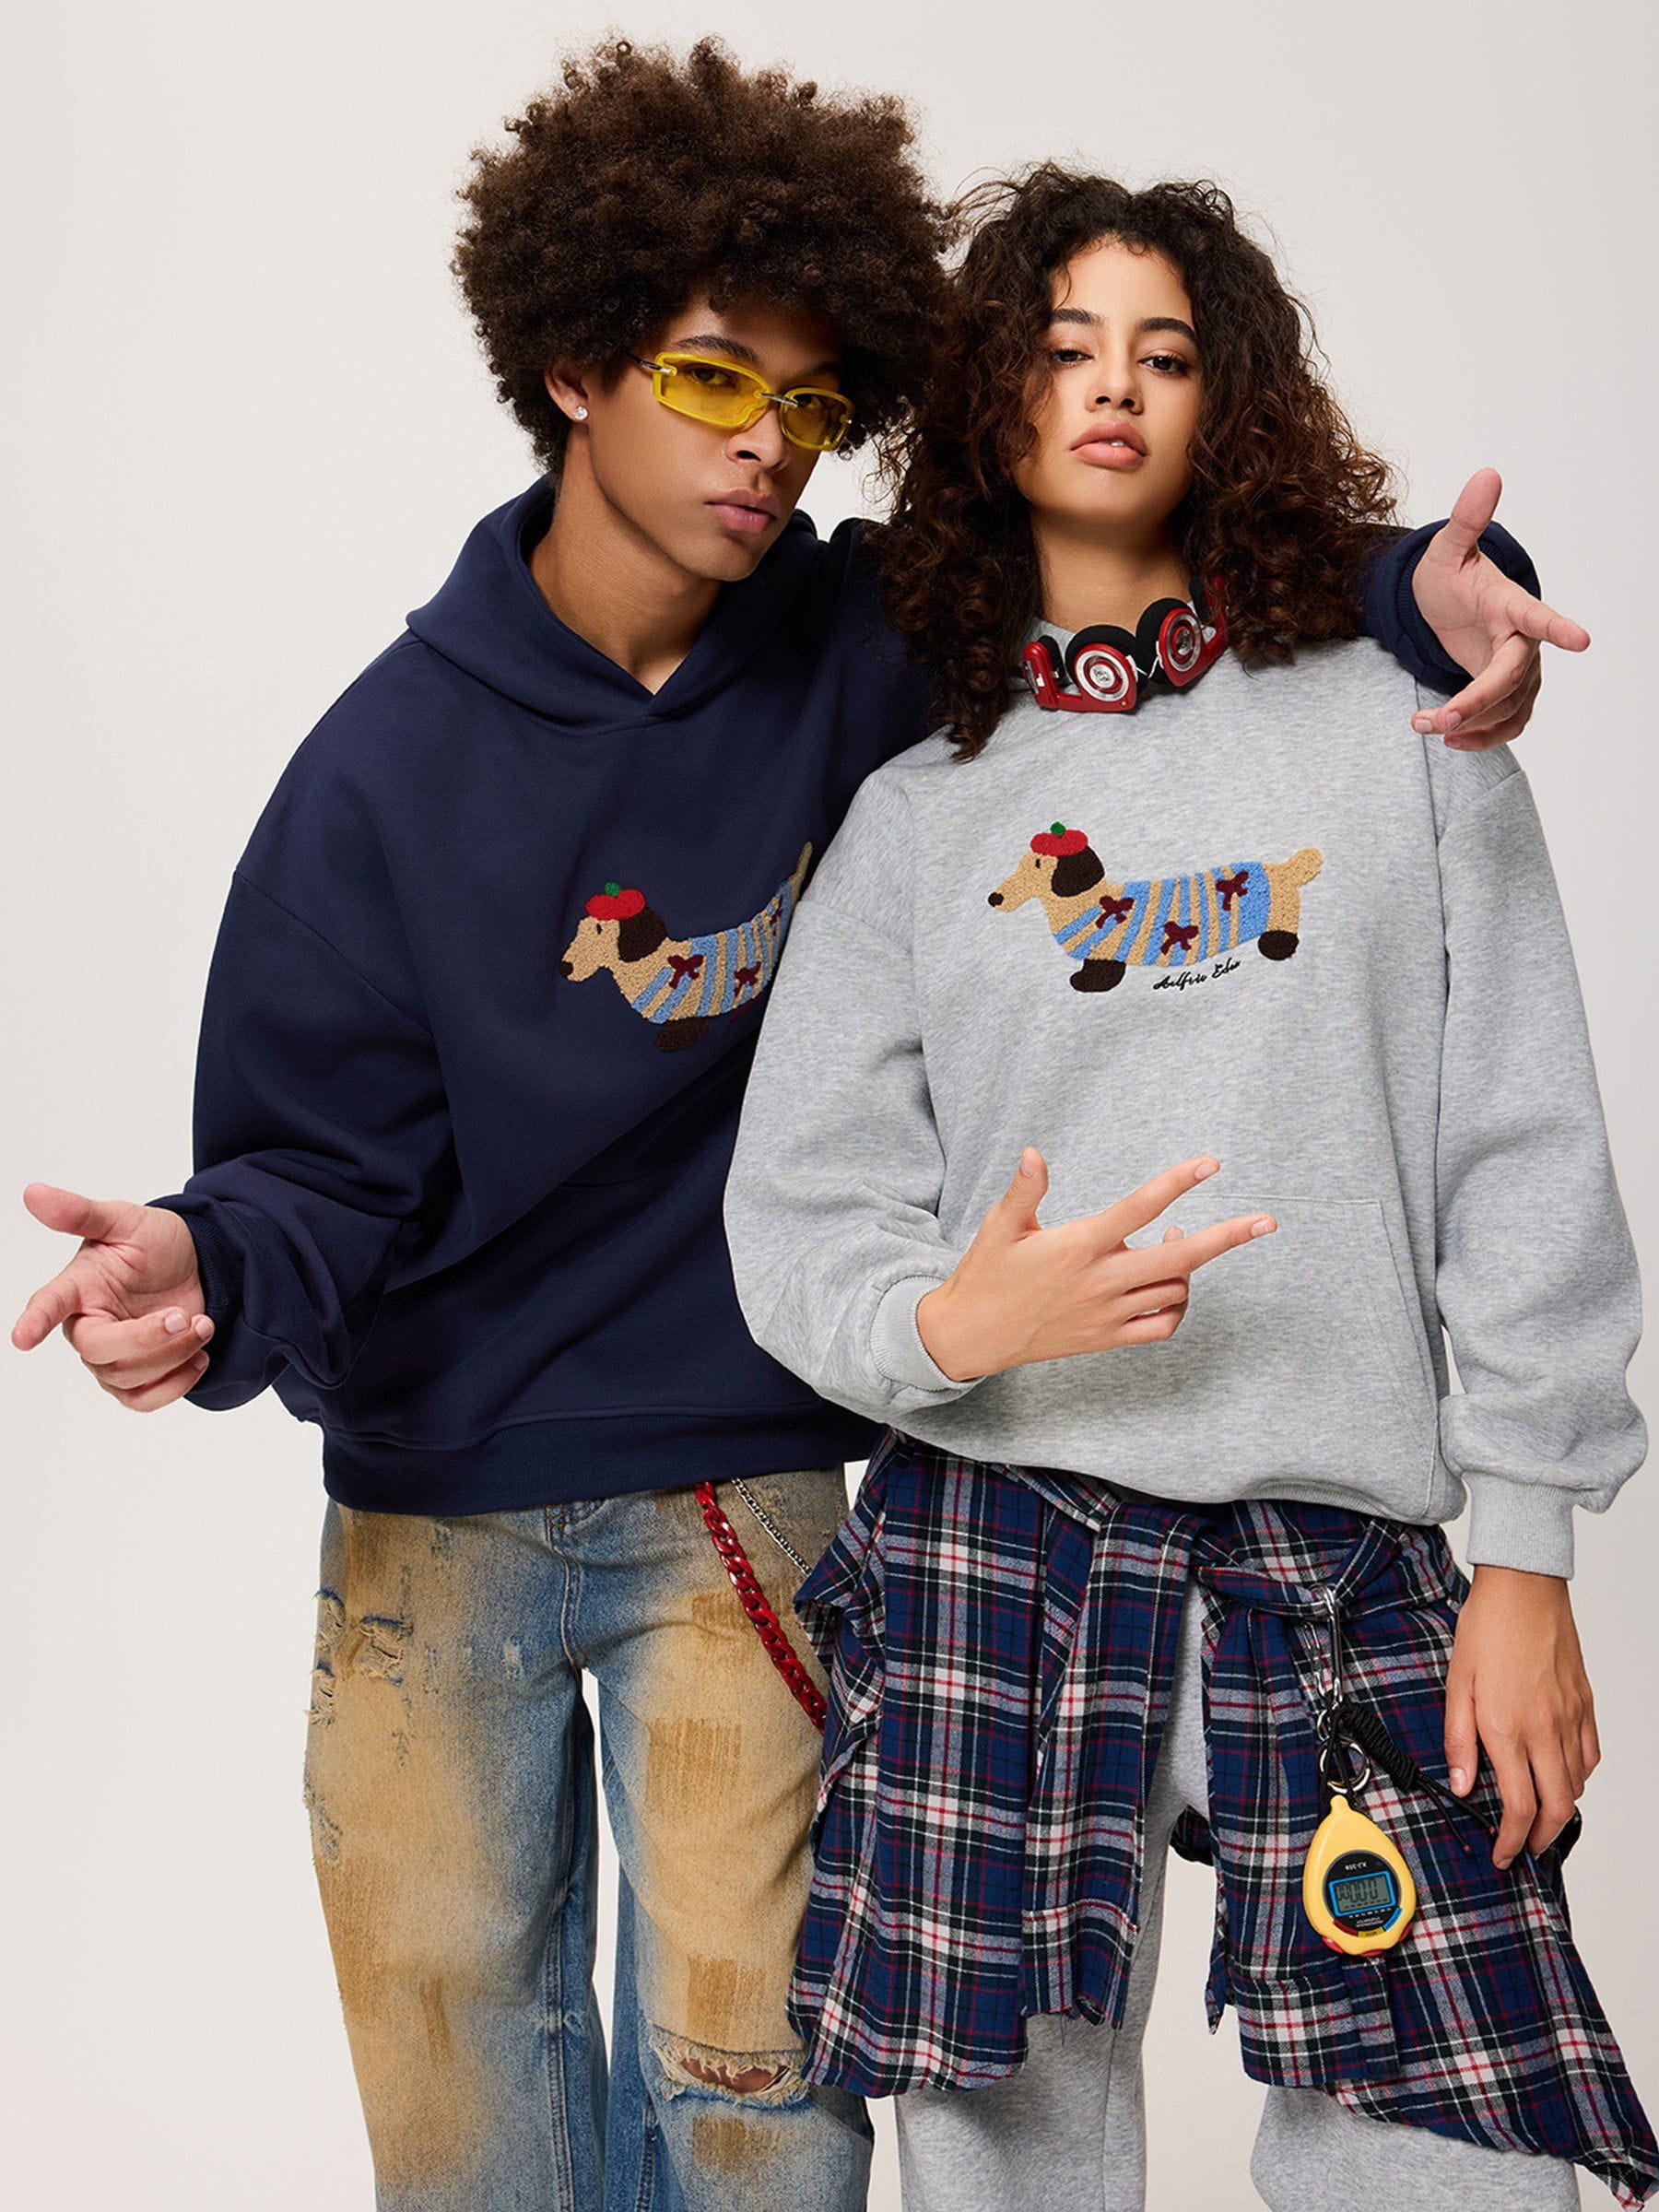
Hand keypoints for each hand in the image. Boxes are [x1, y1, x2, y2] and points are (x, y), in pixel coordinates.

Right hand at [12, 1183, 213, 1410]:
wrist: (198, 1264)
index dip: (35, 1320)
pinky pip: (144, 1400)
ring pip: (128, 1379)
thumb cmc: (153, 1242)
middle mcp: (87, 1326)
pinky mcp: (137, 1377)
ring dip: (173, 1355)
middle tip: (184, 1316)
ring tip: (202, 1324)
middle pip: (100, 1352)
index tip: (22, 1337)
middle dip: (147, 1339)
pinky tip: (199, 1356)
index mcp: (77, 1289)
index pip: (48, 1304)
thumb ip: (81, 1213)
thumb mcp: (124, 1220)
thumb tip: (33, 1192)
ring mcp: (111, 1357)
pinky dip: (176, 1384)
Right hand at [916, 1151, 1275, 1382]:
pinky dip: (1177, 1306)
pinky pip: (1161, 1326)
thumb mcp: (1000, 1227)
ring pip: (1175, 1290)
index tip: (1210, 1165)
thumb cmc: (987, 1274)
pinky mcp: (1108, 1338)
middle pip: (1181, 1259)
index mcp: (1078, 1246)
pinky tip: (1172, 1285)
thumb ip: (1025, 1190)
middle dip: (1229, 1238)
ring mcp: (1108, 1314)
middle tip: (1266, 1221)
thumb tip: (1034, 1152)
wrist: (973, 1335)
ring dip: (1189, 1265)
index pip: (1139, 1208)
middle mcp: (1101, 1281)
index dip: (1177, 1184)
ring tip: (1176, 1240)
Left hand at [1408, 468, 1589, 749]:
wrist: (1445, 607)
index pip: (1538, 617)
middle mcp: (1522, 641)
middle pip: (1512, 679)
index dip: (1558, 627)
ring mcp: (1519, 671)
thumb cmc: (1450, 578)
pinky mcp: (1508, 694)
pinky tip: (1450, 739)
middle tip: (1440, 719)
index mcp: (1510, 606)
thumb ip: (1466, 520)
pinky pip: (1507, 724)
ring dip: (1471, 725)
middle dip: (1478, 702)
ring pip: (1508, 708)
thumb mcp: (1446, 550)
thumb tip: (1487, 474)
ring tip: (1424, 725)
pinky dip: (1482, 738)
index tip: (1581, 640)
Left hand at [1443, 1564, 1598, 1869]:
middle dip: (1541, 1839)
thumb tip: (1460, 1785)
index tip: (1502, 1854)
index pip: (1517, 1806)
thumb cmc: (1487, 1628)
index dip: (1510, 1840)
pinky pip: (1590, 1754)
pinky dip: (1579, 1775)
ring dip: (1560, 1809)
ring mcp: (1570, 1717)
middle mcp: (1544, 1729)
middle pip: (1557, 1808)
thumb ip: (1458, 1739)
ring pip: (1576, 1784)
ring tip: (1539, 1814)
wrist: (1524, 1588)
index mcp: (1507, 1728)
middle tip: (1524, 1848)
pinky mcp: (1584, 1704)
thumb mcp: (1456, 1684)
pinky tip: (1562, 1773)